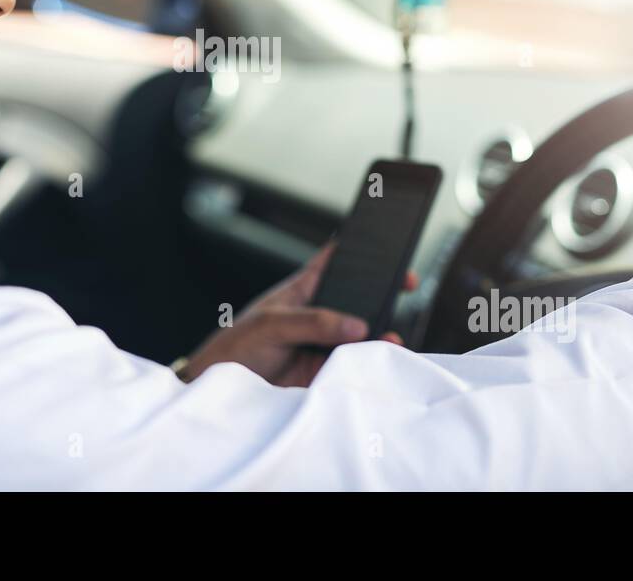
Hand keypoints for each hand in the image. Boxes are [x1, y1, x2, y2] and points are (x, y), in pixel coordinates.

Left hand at [176, 243, 417, 386]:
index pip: (333, 260)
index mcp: (303, 289)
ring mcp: (325, 341)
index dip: (357, 247)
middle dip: (382, 292)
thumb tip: (357, 326)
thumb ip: (314, 322)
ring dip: (380, 332)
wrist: (225, 393)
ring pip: (361, 333)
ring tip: (392, 336)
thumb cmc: (238, 346)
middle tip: (407, 282)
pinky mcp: (327, 369)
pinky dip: (371, 361)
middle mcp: (319, 313)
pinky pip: (355, 363)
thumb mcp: (272, 324)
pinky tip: (381, 357)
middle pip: (357, 297)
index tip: (384, 239)